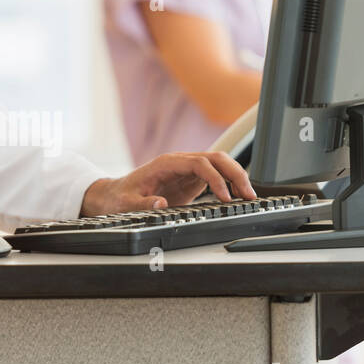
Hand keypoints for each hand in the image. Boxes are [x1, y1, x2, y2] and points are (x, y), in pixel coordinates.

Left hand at [80, 150, 256, 215]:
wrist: (114, 195)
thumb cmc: (120, 197)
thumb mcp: (126, 203)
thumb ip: (142, 204)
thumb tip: (160, 204)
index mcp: (166, 163)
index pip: (199, 163)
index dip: (215, 178)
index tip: (225, 197)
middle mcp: (180, 163)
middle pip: (216, 158)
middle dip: (235, 173)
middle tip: (248, 195)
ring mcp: (187, 171)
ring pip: (219, 164)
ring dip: (236, 177)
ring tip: (249, 197)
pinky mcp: (190, 181)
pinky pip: (215, 177)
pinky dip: (229, 185)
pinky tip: (238, 197)